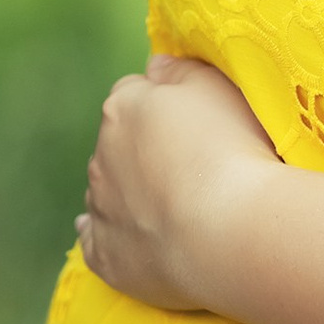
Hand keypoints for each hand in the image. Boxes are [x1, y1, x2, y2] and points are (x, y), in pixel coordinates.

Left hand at [78, 52, 280, 312]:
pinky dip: (106, 234)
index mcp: (122, 108)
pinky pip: (94, 240)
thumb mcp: (214, 86)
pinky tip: (120, 235)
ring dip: (129, 192)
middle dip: (145, 150)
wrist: (227, 231)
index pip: (134, 94)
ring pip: (107, 190)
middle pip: (120, 143)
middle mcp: (102, 154)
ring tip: (173, 205)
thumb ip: (177, 70)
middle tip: (192, 166)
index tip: (194, 122)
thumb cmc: (229, 149)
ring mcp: (100, 208)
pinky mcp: (106, 255)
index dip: (164, 106)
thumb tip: (153, 67)